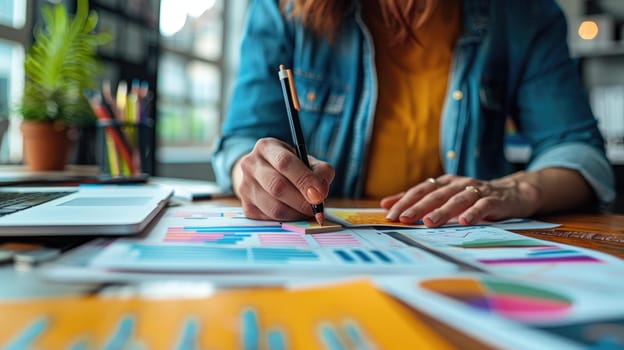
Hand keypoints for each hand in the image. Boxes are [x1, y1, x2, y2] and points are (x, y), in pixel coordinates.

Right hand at [232, 137, 334, 220]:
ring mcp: (245, 186)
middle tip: (316, 207)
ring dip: (296, 213)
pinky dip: (288, 220)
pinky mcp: (246, 206)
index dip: (304, 179)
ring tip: (307, 211)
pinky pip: (270, 219)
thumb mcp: (307, 161)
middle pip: (277, 186)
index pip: (284, 162)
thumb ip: (321, 172)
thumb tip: (320, 194)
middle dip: (302, 200)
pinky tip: (294, 212)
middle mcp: (250, 164)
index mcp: (266, 147)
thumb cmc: (291, 167)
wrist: (263, 175)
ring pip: (274, 207)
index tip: (320, 194)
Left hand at [380, 174, 539, 226]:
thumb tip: (386, 204)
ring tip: (429, 222)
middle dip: (418, 207)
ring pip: (456, 199)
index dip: (405, 200)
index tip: (390, 213)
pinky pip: (482, 206)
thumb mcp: (445, 196)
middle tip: (404, 218)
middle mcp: (458, 183)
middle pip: (435, 194)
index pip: (421, 189)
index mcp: (444, 182)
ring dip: (442, 211)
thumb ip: (417, 200)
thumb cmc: (473, 197)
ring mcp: (477, 190)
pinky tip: (464, 222)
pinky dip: (473, 213)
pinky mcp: (494, 200)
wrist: (513, 193)